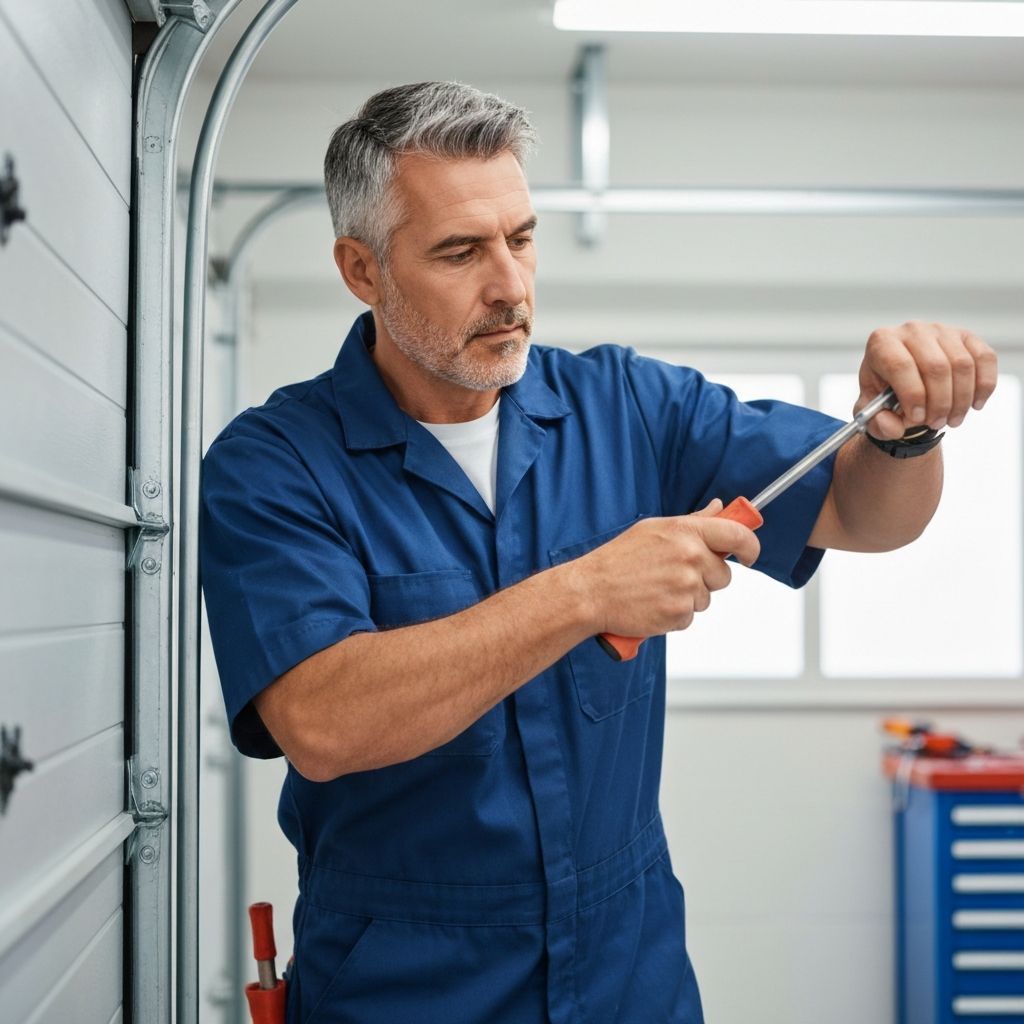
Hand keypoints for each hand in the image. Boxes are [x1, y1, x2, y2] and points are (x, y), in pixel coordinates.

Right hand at [576, 500, 760, 637]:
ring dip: (688, 597)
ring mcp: (686, 588)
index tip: (749, 555)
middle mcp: (691, 558)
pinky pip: (690, 616)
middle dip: (706, 578)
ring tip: (657, 589)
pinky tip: (653, 603)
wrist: (590, 591)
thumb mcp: (654, 530)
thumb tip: (720, 508)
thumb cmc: (618, 559)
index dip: (750, 547)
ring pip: (706, 598)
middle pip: (724, 575)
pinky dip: (674, 614)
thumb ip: (693, 522)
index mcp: (686, 532)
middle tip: (674, 574)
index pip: (737, 535)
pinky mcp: (679, 614)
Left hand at [856, 320, 996, 438]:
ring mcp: (941, 330)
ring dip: (961, 400)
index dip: (912, 395)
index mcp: (881, 343)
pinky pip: (984, 358)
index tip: (917, 418)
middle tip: (936, 423)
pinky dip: (984, 385)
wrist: (903, 382)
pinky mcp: (966, 336)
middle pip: (936, 367)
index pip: (901, 366)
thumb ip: (877, 424)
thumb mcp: (872, 413)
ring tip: (951, 419)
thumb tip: (890, 425)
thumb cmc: (885, 395)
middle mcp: (911, 331)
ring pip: (962, 365)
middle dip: (940, 403)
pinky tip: (974, 404)